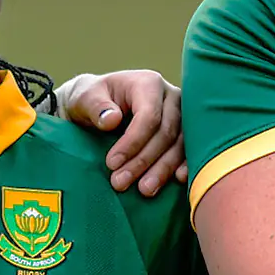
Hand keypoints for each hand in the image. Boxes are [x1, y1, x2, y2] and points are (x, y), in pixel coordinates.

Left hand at [61, 70, 187, 195]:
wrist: (99, 105)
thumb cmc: (91, 99)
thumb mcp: (84, 97)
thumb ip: (95, 106)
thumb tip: (112, 120)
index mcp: (148, 83)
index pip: (149, 116)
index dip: (133, 142)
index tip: (111, 164)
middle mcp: (171, 96)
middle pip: (166, 132)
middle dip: (144, 161)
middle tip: (120, 183)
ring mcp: (182, 114)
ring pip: (180, 144)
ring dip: (163, 169)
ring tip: (144, 190)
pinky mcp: (185, 131)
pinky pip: (189, 150)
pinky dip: (184, 165)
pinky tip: (178, 180)